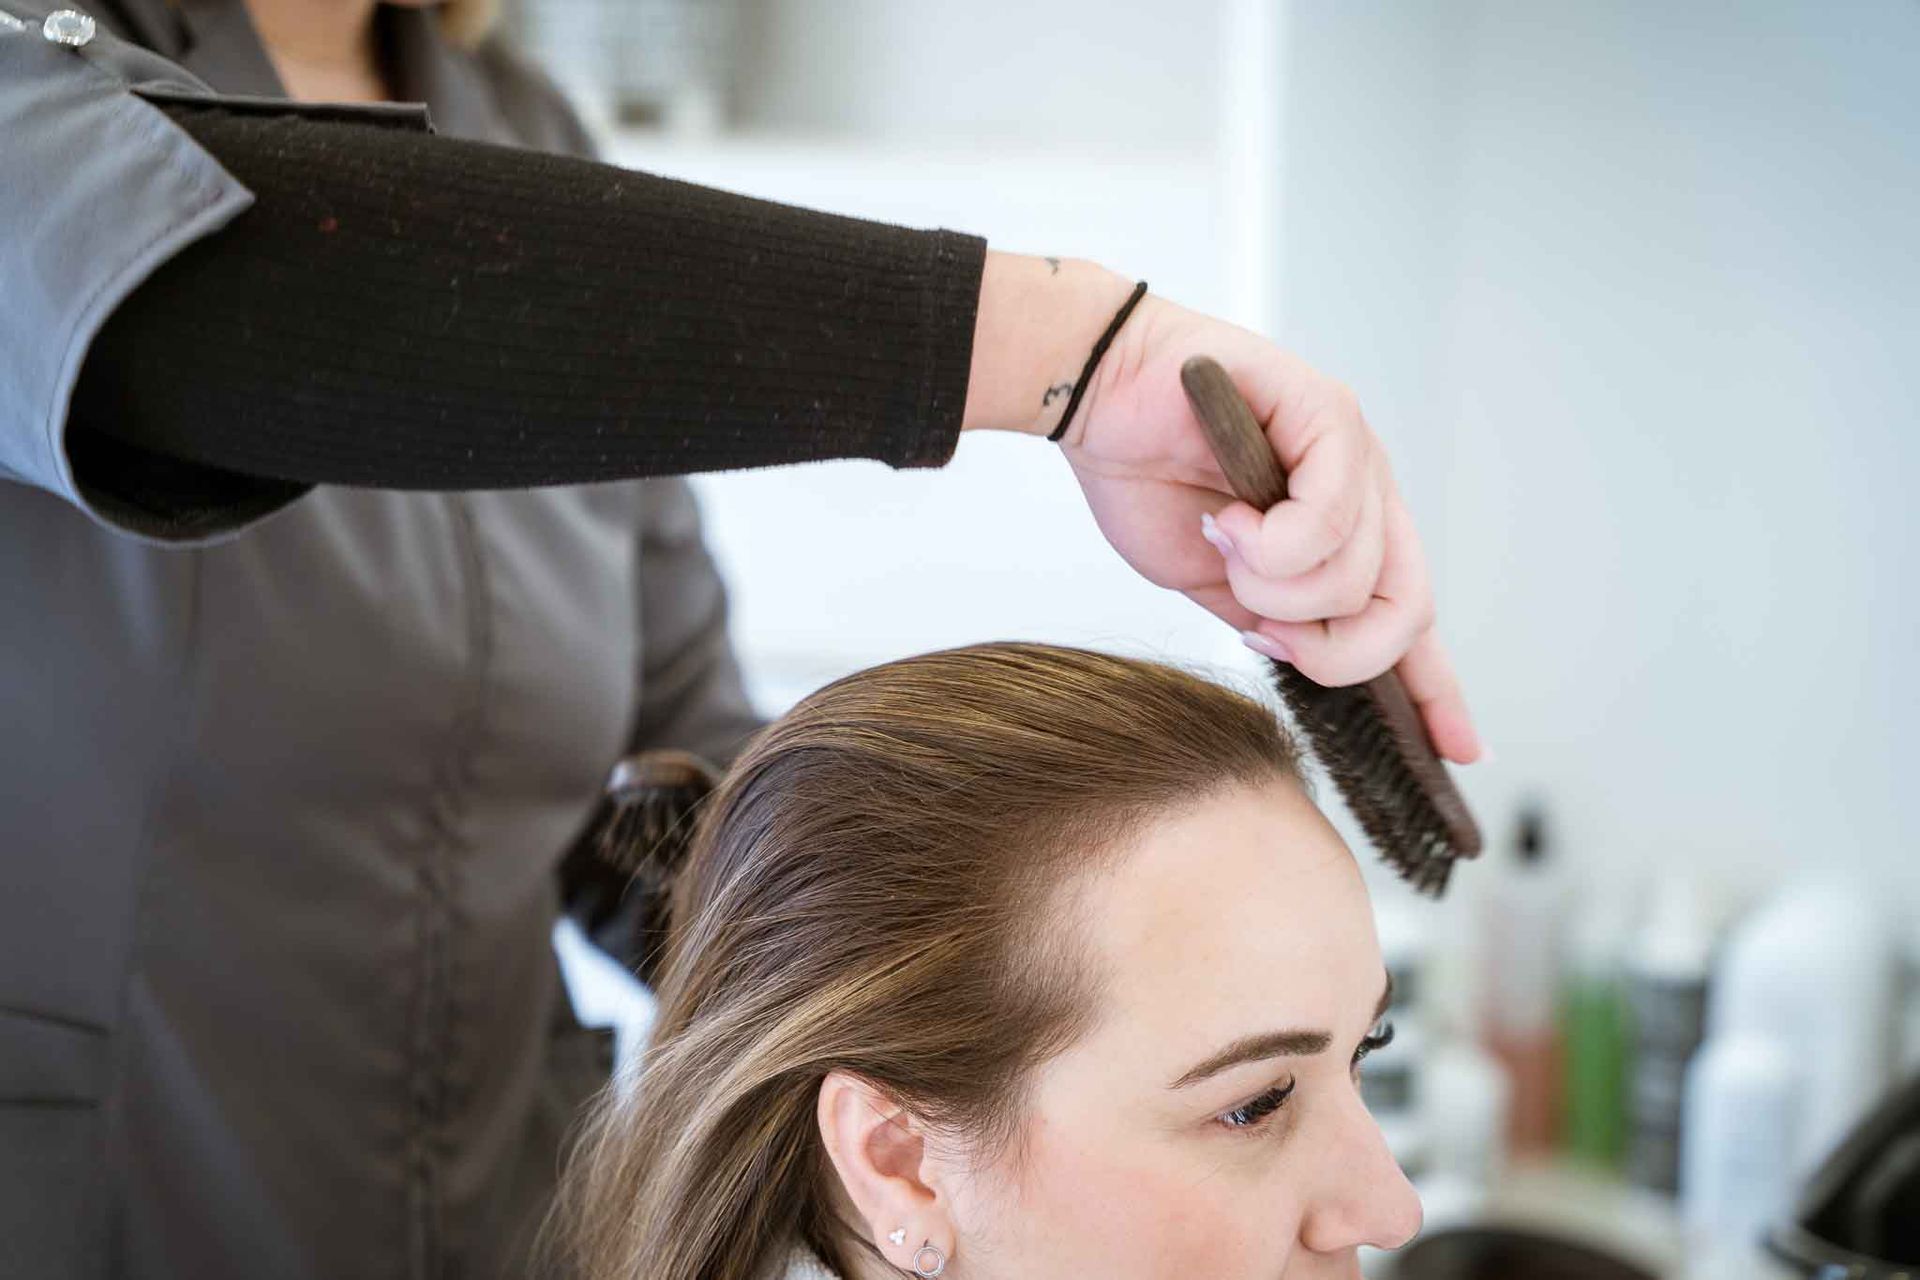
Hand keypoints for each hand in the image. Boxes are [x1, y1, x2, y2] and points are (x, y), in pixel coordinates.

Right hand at [963, 254, 1479, 762]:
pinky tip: (1228, 518)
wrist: (1097, 398)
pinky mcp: (1330, 417)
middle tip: (1263, 630)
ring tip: (1224, 542)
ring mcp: (1356, 455)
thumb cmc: (1146, 477)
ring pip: (1357, 577)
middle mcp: (1367, 495)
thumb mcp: (1215, 583)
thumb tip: (1305, 654)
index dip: (1437, 688)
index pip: (1410, 620)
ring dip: (1274, 588)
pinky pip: (1330, 522)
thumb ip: (1271, 618)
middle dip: (1332, 650)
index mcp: (1346, 536)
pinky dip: (1270, 544)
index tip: (1461, 751)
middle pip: (1404, 612)